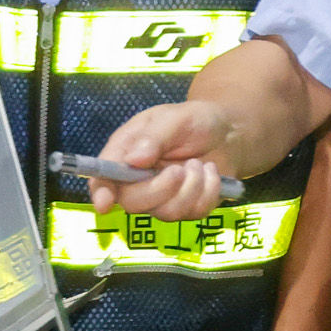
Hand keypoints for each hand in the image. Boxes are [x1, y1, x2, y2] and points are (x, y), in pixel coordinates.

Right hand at [96, 102, 241, 222]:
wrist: (229, 133)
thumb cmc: (195, 121)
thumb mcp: (175, 118)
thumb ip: (154, 137)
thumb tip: (133, 159)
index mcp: (126, 153)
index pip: (104, 179)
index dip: (101, 192)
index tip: (105, 203)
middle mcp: (139, 180)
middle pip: (133, 203)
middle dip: (160, 189)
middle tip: (180, 169)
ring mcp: (163, 197)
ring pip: (166, 212)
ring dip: (190, 188)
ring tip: (199, 164)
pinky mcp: (187, 207)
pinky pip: (194, 213)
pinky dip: (208, 191)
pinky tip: (211, 173)